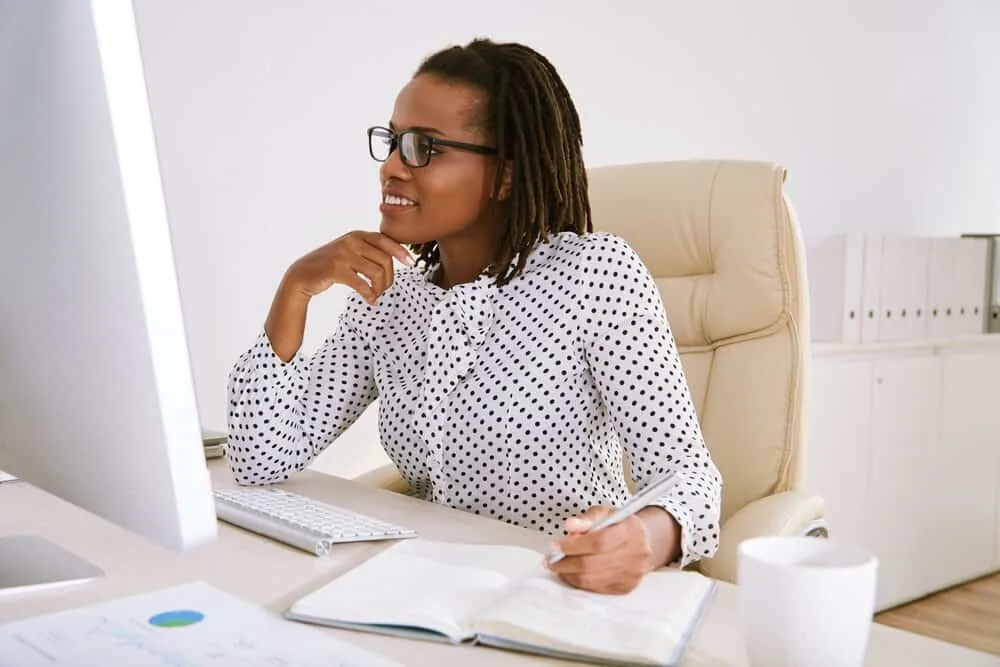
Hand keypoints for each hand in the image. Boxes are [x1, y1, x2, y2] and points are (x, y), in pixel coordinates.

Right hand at [286, 231, 414, 304]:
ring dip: (380, 288)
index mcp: (357, 235)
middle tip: (385, 290)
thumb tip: (394, 257)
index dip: (401, 252)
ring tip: (376, 295)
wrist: (302, 274)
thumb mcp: (350, 251)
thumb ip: (368, 250)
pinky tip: (371, 301)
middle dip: (389, 278)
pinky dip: (369, 295)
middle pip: (384, 260)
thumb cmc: (330, 265)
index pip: (385, 240)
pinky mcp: (336, 269)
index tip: (412, 263)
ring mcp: (343, 254)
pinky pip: (362, 284)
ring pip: (376, 273)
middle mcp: (351, 241)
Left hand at [546, 506, 655, 594]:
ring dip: (569, 574)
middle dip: (566, 562)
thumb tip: (570, 526)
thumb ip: (587, 519)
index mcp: (630, 531)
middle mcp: (635, 554)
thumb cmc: (619, 525)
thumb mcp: (605, 513)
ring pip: (592, 579)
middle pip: (592, 564)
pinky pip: (596, 589)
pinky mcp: (626, 587)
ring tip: (558, 566)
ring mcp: (632, 574)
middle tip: (551, 559)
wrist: (644, 542)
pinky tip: (572, 574)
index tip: (556, 545)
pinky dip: (580, 582)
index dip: (573, 545)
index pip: (598, 542)